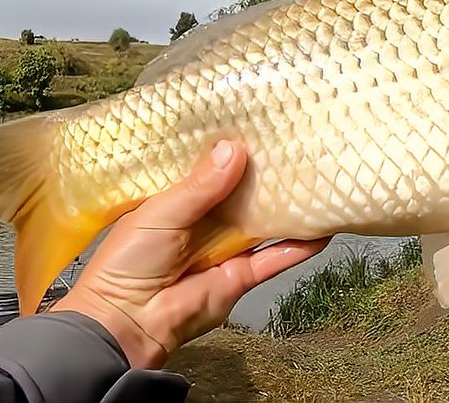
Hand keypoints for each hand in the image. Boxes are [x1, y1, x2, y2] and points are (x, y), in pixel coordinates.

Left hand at [51, 140, 329, 367]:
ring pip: (264, 223)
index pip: (209, 169)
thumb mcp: (160, 212)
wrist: (127, 323)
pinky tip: (321, 231)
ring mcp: (225, 249)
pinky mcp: (241, 276)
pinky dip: (298, 247)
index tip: (257, 124)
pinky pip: (274, 259)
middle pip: (243, 194)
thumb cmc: (128, 263)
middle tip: (298, 145)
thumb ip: (200, 186)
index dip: (230, 150)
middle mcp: (205, 223)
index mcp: (177, 201)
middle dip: (265, 174)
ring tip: (318, 181)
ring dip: (287, 207)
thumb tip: (234, 149)